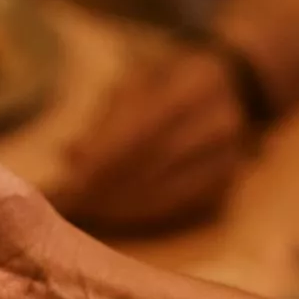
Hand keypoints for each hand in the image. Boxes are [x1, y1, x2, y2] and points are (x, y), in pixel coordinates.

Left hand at [59, 45, 248, 233]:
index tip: (64, 181)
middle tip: (64, 205)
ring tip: (79, 214)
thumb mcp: (138, 80)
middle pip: (149, 167)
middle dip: (100, 190)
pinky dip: (141, 216)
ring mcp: (227, 157)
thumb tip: (70, 155)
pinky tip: (112, 218)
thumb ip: (106, 116)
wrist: (234, 86)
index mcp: (192, 87)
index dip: (97, 162)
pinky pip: (178, 209)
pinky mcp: (227, 184)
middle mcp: (217, 123)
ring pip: (163, 193)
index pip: (137, 133)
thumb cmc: (169, 80)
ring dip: (116, 208)